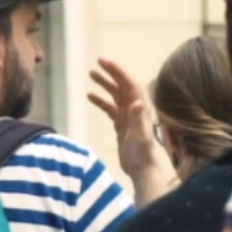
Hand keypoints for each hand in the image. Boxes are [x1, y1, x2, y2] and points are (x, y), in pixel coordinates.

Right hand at [88, 58, 163, 178]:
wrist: (142, 168)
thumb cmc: (142, 153)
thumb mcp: (139, 136)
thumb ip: (137, 119)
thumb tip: (135, 103)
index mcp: (140, 107)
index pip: (128, 83)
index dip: (118, 71)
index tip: (105, 62)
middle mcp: (134, 108)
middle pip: (122, 85)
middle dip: (110, 73)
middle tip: (97, 63)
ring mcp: (127, 116)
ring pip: (115, 95)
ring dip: (105, 84)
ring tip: (91, 74)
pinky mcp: (121, 124)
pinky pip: (109, 108)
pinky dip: (101, 101)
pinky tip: (90, 96)